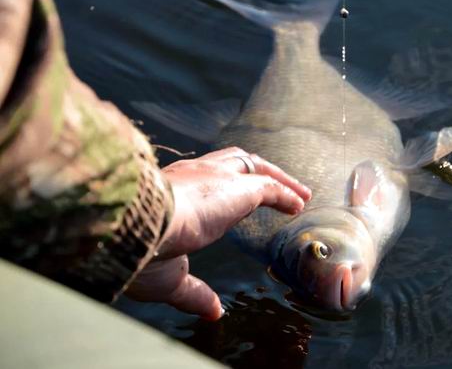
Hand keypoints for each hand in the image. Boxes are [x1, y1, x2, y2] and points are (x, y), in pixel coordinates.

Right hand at [125, 147, 311, 319]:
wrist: (131, 227)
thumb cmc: (139, 252)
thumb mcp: (171, 279)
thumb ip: (195, 293)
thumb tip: (213, 311)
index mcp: (172, 191)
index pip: (205, 178)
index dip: (227, 186)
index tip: (242, 199)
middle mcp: (193, 175)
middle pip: (233, 162)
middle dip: (256, 172)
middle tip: (278, 187)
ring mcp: (214, 178)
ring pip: (252, 166)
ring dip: (278, 179)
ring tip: (299, 195)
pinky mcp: (235, 188)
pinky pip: (267, 186)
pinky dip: (285, 193)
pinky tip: (298, 204)